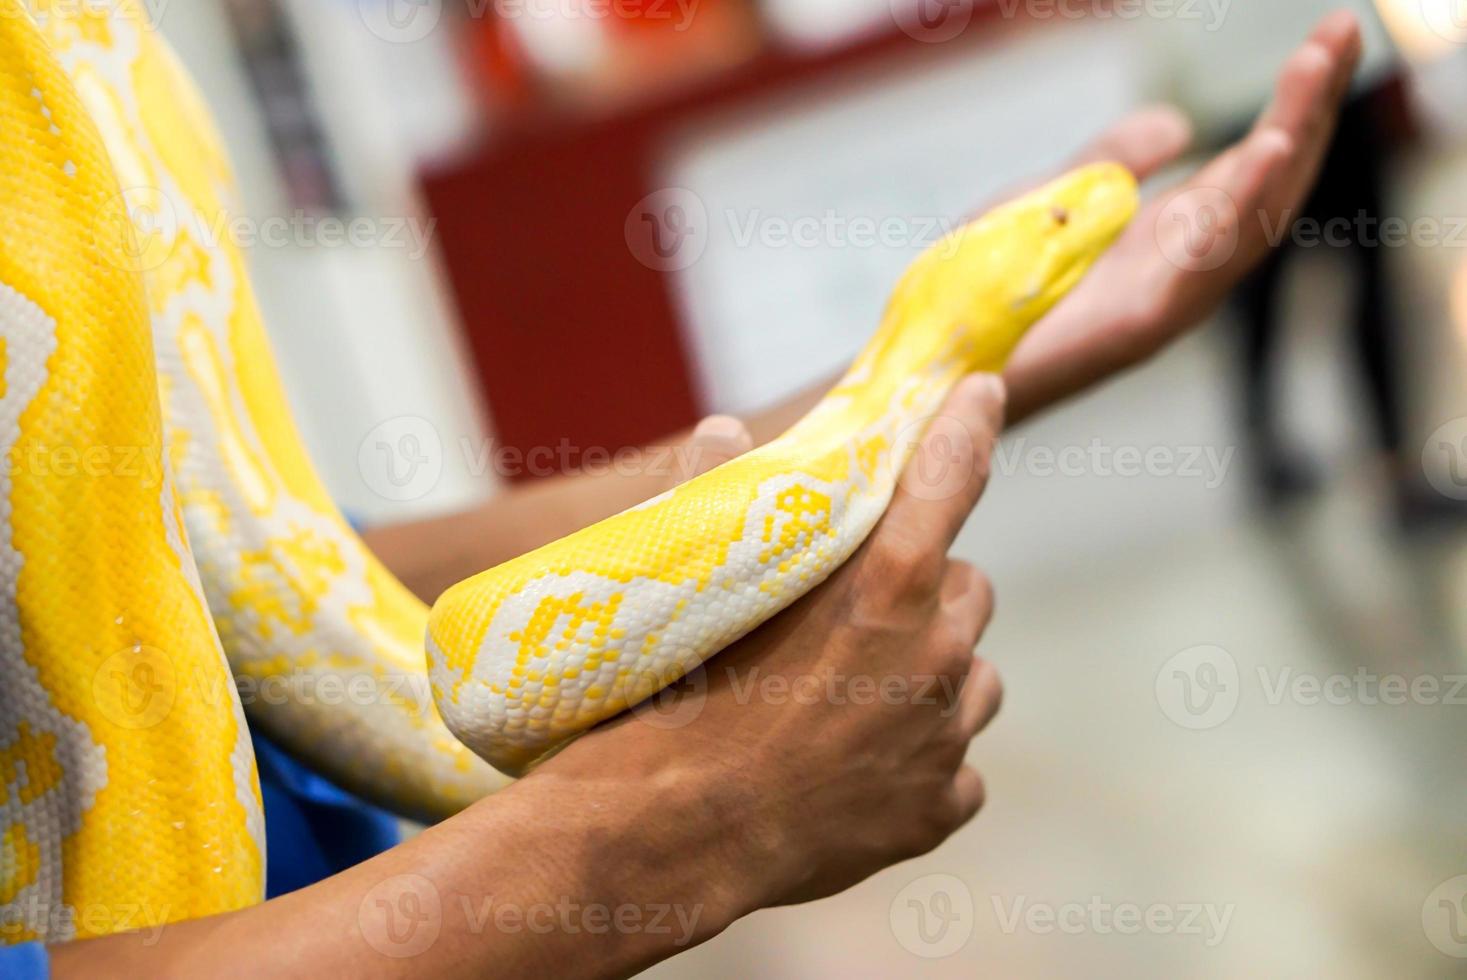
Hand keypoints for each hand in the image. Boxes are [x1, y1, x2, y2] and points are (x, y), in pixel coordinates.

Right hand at [541, 373, 1007, 916]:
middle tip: (867, 615)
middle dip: (932, 594)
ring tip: (862, 698)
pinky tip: (864, 770)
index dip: (969, 426)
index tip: (984, 392)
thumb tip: (725, 430)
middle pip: (971, 590)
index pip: (950, 476)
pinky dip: (925, 762)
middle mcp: (935, 653)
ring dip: (937, 678)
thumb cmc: (677, 698)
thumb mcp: (694, 587)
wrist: (674, 831)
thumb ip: (719, 496)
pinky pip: (957, 769)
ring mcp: (943, 737)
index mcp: (885, 585)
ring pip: (975, 680)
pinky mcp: (939, 806)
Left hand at [1003, 10, 1362, 422]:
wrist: (934, 363)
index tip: (1327, 37)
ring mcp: (1162, 301)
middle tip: (1342, 31)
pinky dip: (1238, 208)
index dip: (1292, 104)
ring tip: (1320, 67)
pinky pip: (1200, 265)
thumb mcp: (1055, 197)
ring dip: (1291, 139)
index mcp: (1166, 239)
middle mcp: (1178, 271)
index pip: (1251, 166)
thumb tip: (1181, 124)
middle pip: (1267, 186)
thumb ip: (1115, 161)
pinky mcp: (1133, 326)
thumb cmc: (985, 290)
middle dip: (1309, 109)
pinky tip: (1267, 150)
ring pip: (1251, 218)